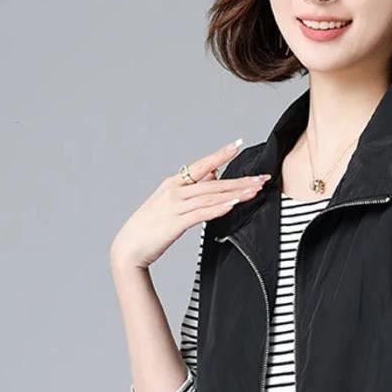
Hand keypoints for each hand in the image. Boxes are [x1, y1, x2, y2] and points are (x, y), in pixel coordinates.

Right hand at [109, 141, 270, 270]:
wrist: (129, 247)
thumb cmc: (151, 226)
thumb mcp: (171, 202)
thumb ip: (193, 188)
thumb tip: (215, 174)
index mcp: (174, 183)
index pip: (201, 164)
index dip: (220, 154)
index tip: (238, 144)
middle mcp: (174, 190)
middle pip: (214, 183)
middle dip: (240, 181)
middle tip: (262, 178)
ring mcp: (174, 206)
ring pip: (211, 197)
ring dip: (235, 194)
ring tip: (255, 191)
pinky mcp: (175, 223)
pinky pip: (201, 214)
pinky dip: (217, 209)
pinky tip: (232, 205)